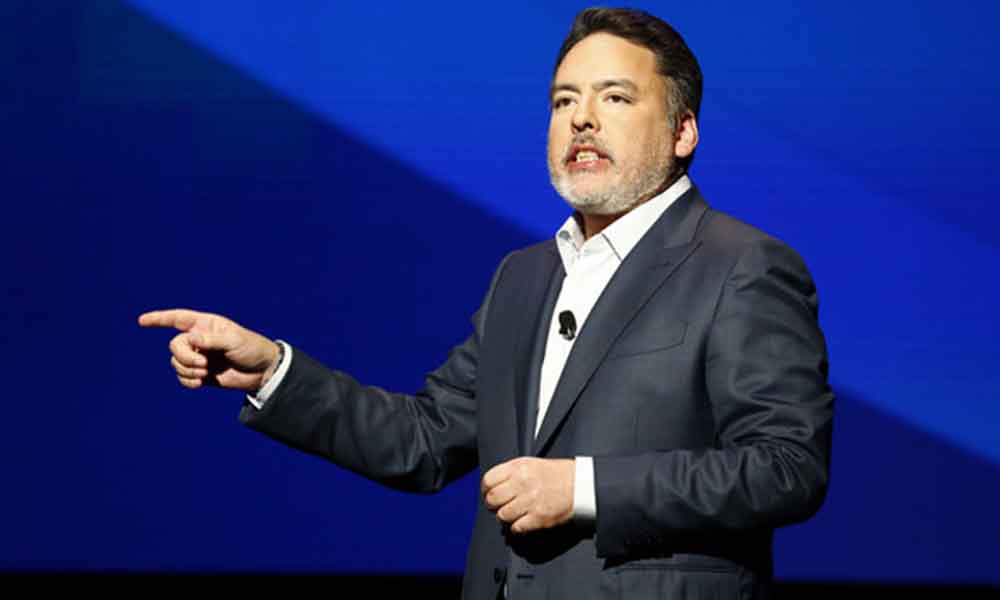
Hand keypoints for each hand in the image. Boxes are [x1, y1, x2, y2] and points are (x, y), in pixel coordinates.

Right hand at [138, 308, 279, 391]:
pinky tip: (200, 383)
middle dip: (184, 357)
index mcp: (206, 325)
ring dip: (188, 370)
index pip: (178, 318)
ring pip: (176, 363)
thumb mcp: (234, 341)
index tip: (142, 321)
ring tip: (206, 373)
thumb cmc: (252, 349)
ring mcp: (199, 357)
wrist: (262, 372)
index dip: (159, 319)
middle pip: (174, 346)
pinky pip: (182, 377)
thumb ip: (211, 340)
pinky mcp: (201, 374)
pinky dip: (188, 381)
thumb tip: (191, 340)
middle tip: (203, 365)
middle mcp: (199, 340)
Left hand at [481, 457, 573, 533]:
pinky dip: (517, 527)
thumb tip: (492, 486)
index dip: (485, 490)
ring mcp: (530, 501)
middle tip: (499, 506)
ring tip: (513, 514)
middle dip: (493, 505)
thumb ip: (510, 473)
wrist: (581, 484)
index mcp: (518, 467)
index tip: (488, 494)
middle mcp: (522, 483)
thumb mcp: (531, 463)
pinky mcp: (538, 517)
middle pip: (492, 500)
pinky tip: (523, 521)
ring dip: (505, 517)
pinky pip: (516, 527)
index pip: (488, 480)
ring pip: (502, 515)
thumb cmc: (557, 474)